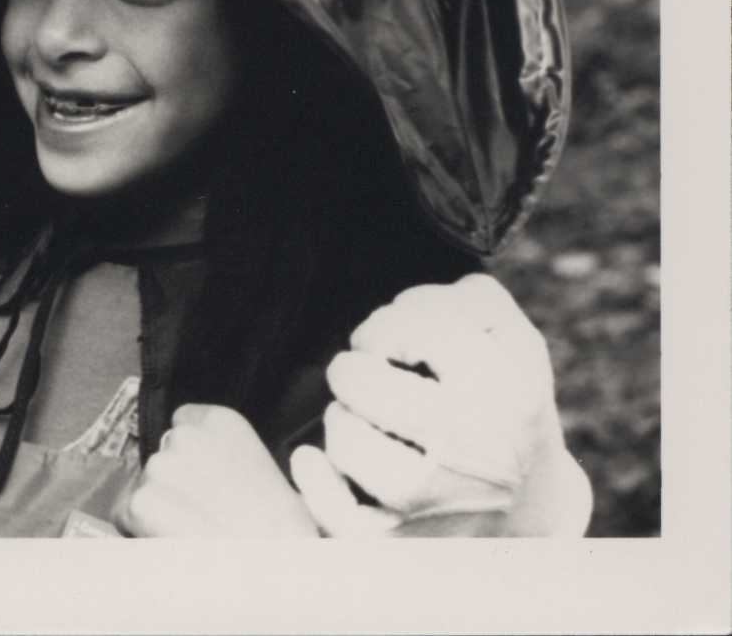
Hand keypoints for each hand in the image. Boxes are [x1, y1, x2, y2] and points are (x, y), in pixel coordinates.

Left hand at [118, 403, 319, 536]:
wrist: (280, 576)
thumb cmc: (286, 535)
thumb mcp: (271, 477)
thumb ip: (232, 458)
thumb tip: (212, 467)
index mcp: (221, 420)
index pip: (182, 424)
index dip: (191, 459)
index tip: (207, 484)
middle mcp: (186, 436)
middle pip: (162, 458)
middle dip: (174, 486)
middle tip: (204, 518)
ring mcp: (160, 467)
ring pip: (144, 486)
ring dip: (158, 509)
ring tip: (193, 535)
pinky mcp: (142, 501)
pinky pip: (126, 514)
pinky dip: (139, 531)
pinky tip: (172, 544)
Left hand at [301, 274, 590, 536]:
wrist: (531, 510)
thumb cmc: (504, 408)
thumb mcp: (515, 346)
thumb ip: (472, 301)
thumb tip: (408, 306)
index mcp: (509, 395)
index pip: (422, 326)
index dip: (390, 323)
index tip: (391, 340)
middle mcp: (478, 454)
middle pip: (363, 381)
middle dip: (354, 370)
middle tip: (369, 379)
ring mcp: (438, 504)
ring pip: (346, 440)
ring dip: (342, 421)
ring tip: (366, 425)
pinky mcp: (401, 545)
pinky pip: (336, 511)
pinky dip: (314, 479)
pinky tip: (313, 460)